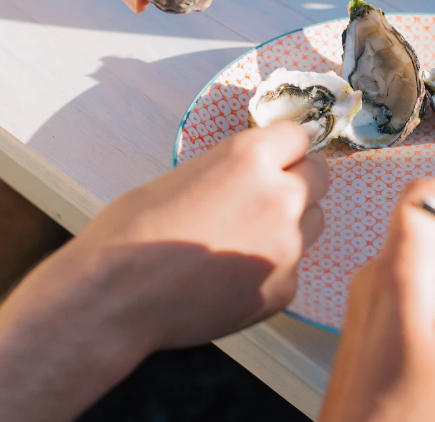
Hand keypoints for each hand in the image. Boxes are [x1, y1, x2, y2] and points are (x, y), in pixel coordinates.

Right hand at [0, 121, 327, 421]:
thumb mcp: (184, 175)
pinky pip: (291, 269)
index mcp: (251, 158)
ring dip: (290, 226)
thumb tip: (257, 175)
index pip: (299, 137)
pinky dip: (269, 270)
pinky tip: (229, 276)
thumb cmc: (133, 231)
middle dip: (296, 183)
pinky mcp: (283, 290)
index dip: (283, 149)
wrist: (115, 297)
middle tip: (261, 199)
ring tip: (240, 239)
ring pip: (313, 225)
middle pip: (319, 178)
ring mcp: (287, 248)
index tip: (275, 159)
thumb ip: (234, 171)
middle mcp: (280, 197)